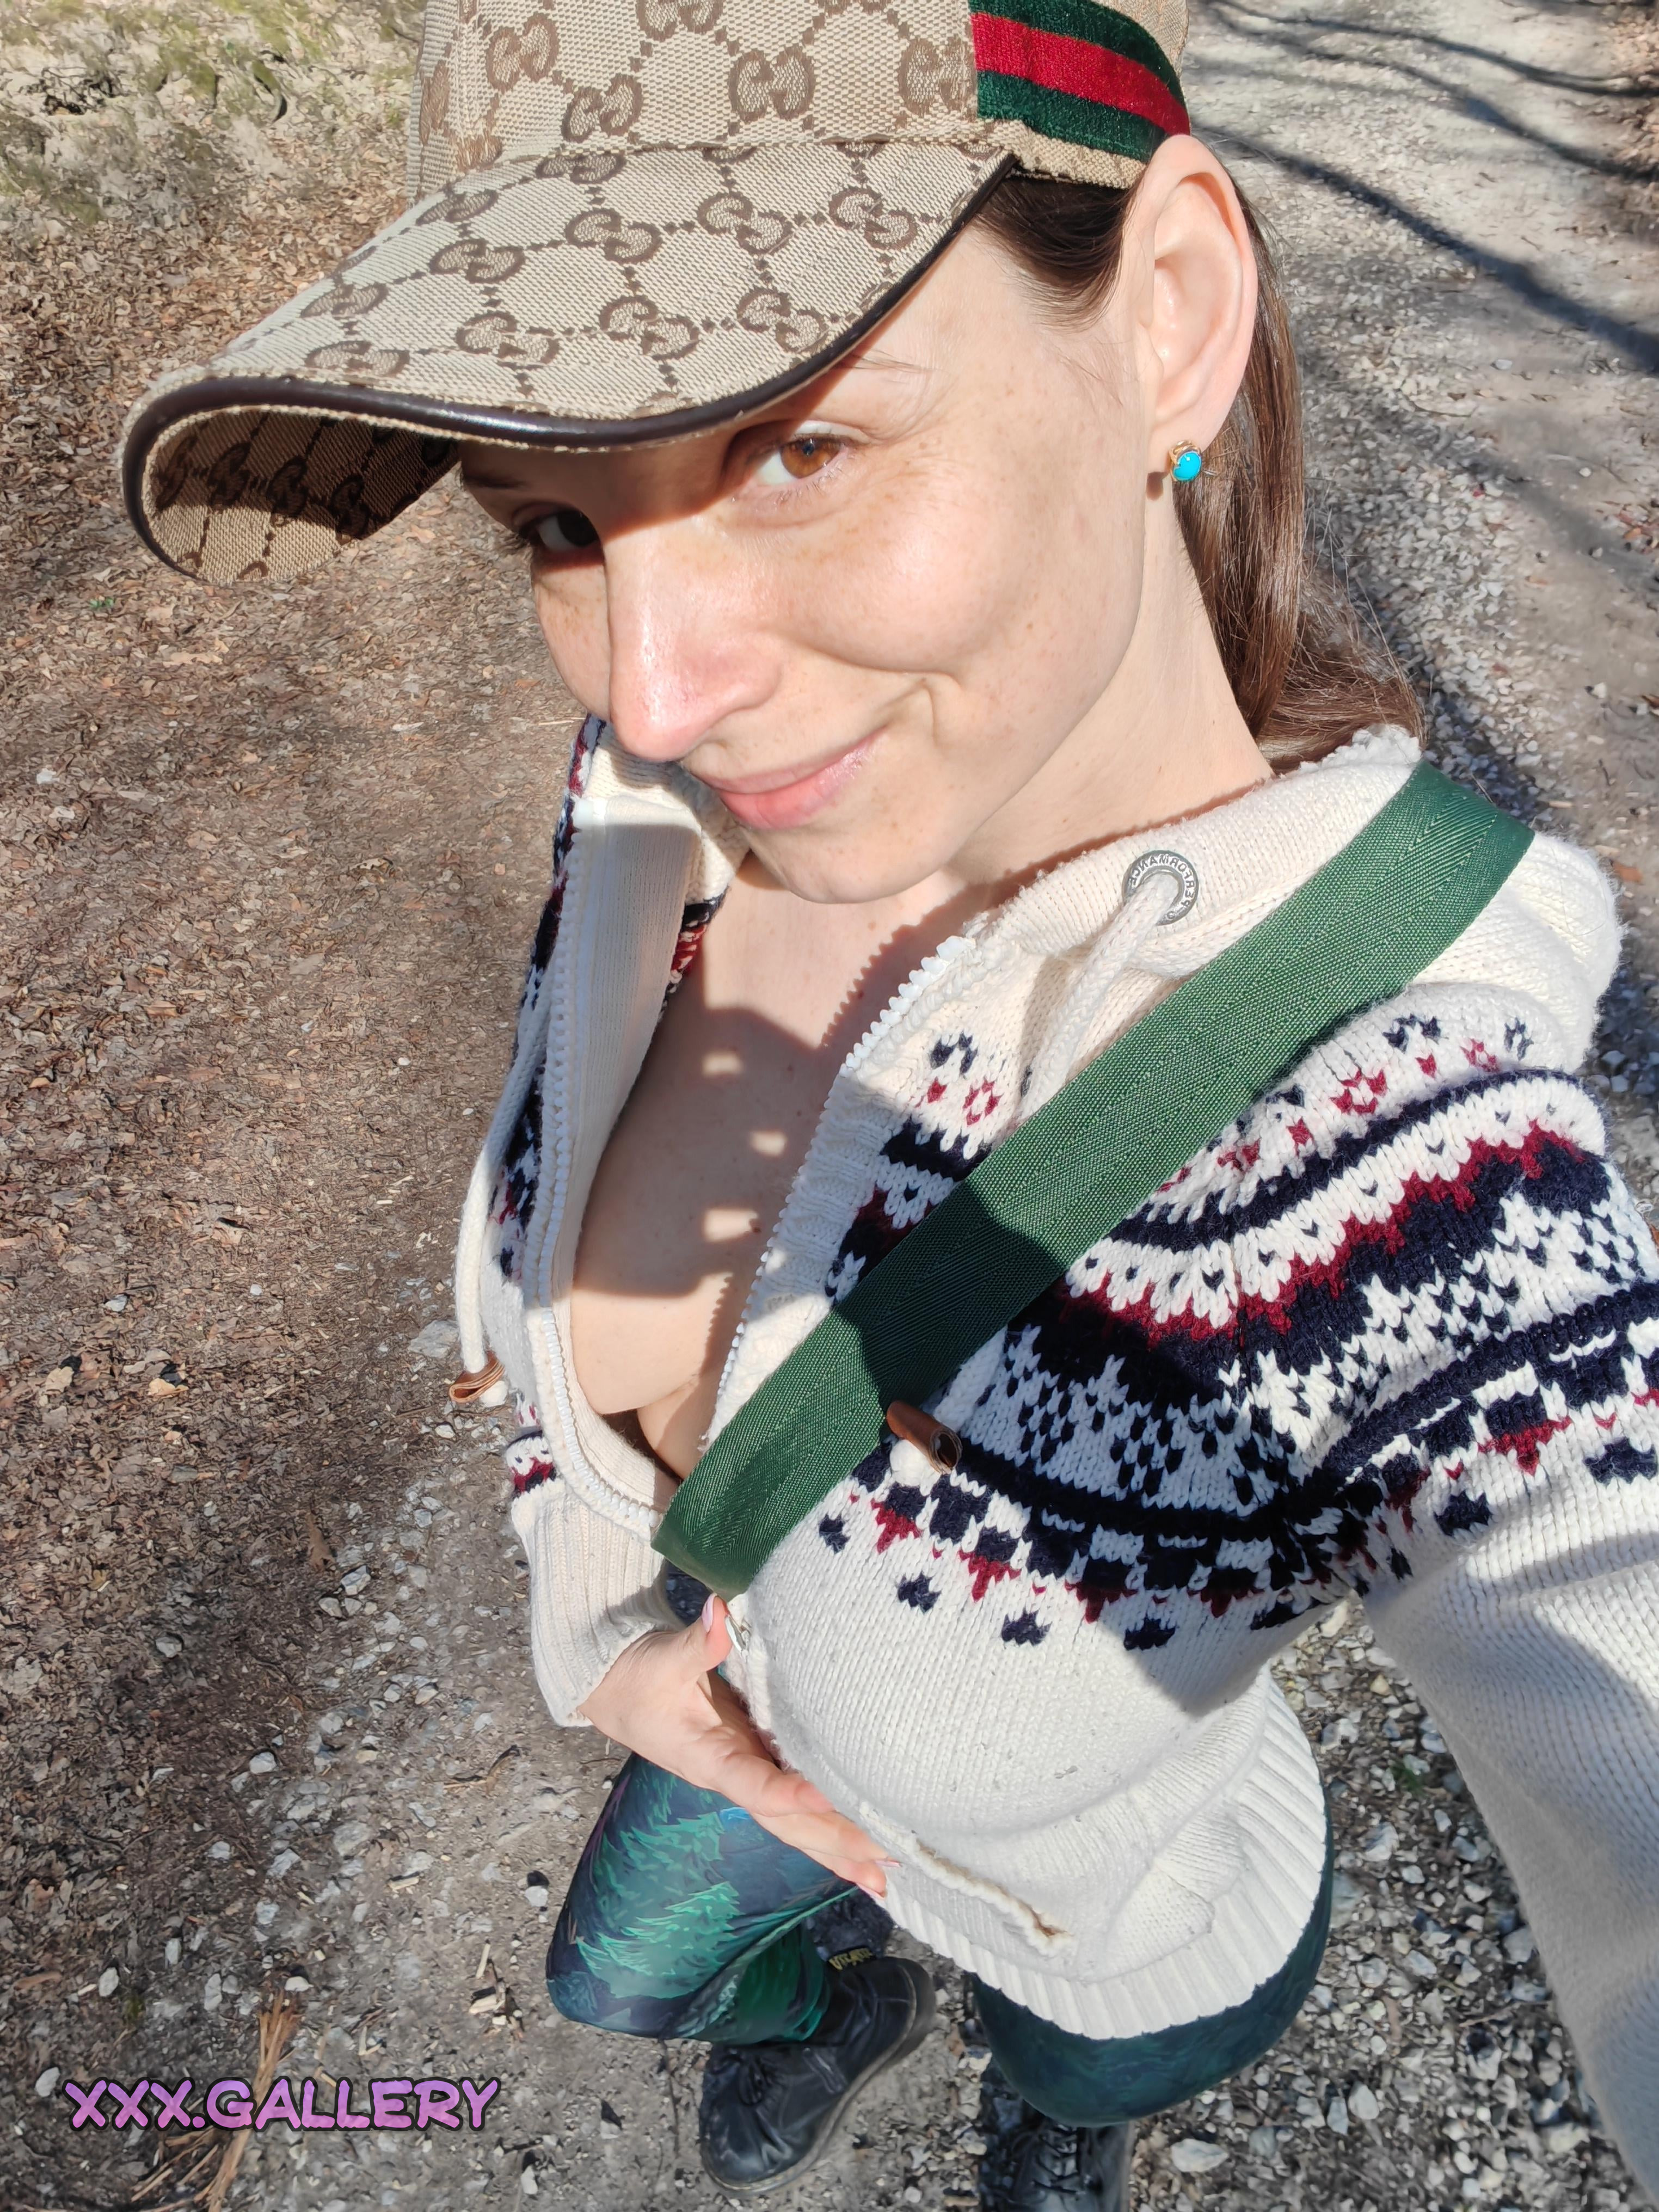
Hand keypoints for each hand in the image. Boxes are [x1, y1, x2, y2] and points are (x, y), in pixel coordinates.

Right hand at [578, 1595, 893, 1896]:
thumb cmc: (638, 1678)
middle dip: (835, 1842)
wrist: (616, 1691)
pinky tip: (860, 1844)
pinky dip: (828, 1826)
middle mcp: (734, 1777)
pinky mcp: (757, 1761)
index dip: (788, 1793)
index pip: (754, 1785)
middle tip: (888, 1865)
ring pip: (797, 1822)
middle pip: (788, 1821)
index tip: (824, 1796)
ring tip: (888, 1874)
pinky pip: (797, 1804)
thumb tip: (717, 1612)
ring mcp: (749, 1773)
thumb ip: (695, 1643)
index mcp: (709, 1759)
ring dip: (839, 1847)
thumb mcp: (661, 1659)